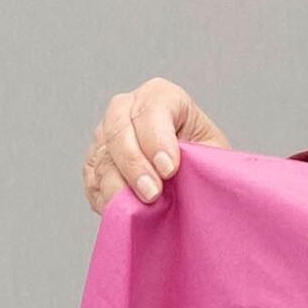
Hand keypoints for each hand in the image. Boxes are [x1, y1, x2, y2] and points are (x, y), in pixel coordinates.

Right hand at [81, 80, 228, 209]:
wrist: (191, 179)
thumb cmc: (205, 161)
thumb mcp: (213, 152)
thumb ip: (202, 157)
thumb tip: (192, 171)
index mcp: (161, 97)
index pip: (152, 108)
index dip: (157, 139)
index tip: (169, 169)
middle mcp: (127, 109)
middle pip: (118, 128)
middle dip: (134, 164)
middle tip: (152, 194)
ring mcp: (106, 136)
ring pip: (103, 158)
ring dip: (120, 186)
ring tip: (141, 209)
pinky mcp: (94, 165)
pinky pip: (93, 182)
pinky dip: (108, 198)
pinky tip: (128, 211)